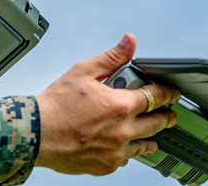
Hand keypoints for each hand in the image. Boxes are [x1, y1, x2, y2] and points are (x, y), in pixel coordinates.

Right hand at [35, 33, 179, 174]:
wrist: (36, 133)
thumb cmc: (55, 105)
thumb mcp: (83, 72)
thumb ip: (111, 58)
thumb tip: (129, 42)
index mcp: (121, 105)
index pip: (157, 97)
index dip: (168, 93)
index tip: (172, 93)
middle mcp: (123, 131)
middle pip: (157, 124)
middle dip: (167, 117)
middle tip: (170, 115)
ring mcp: (116, 151)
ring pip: (145, 146)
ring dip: (151, 138)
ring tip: (153, 136)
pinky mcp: (105, 166)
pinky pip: (125, 160)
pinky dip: (127, 152)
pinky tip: (124, 148)